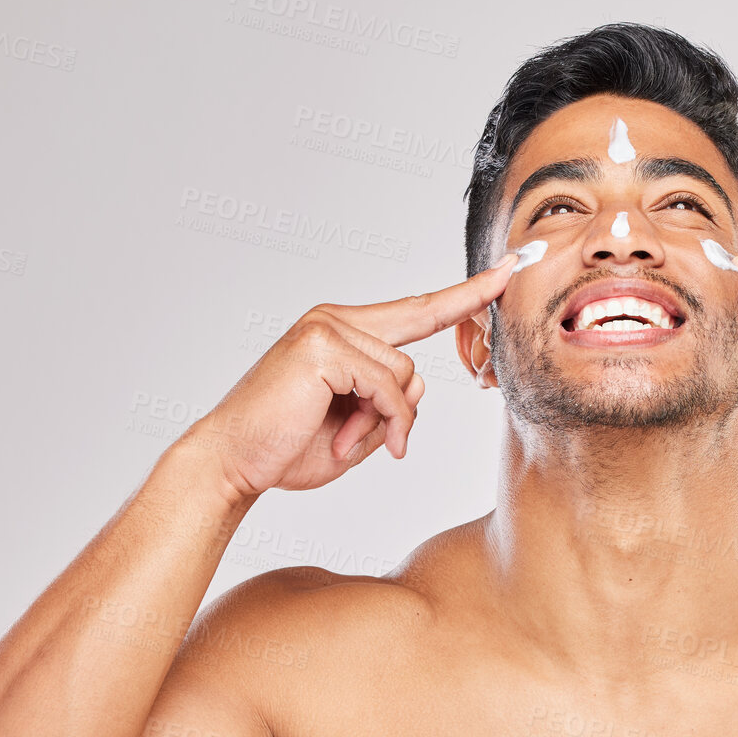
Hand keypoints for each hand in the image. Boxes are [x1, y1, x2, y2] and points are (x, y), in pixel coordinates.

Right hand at [181, 253, 518, 496]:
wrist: (233, 463)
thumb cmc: (287, 447)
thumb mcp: (359, 428)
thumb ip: (391, 404)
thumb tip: (417, 385)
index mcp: (343, 332)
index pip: (416, 309)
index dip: (463, 294)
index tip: (504, 273)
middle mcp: (335, 320)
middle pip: (418, 335)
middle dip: (433, 357)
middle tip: (444, 342)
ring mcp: (327, 328)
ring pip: (405, 374)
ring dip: (387, 422)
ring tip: (346, 442)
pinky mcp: (323, 348)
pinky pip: (387, 388)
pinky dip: (381, 423)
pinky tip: (348, 443)